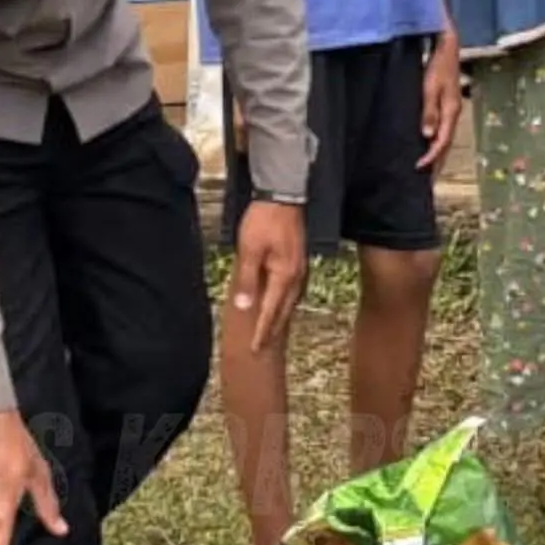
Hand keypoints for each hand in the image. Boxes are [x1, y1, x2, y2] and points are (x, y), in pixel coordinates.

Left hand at [233, 199, 306, 351]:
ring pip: (291, 301)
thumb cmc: (264, 221)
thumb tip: (245, 307)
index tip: (255, 348)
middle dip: (273, 330)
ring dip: (280, 317)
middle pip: (284, 310)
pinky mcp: (298, 260)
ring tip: (271, 331)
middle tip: (263, 347)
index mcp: (284, 276)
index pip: (271, 311)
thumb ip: (247, 281)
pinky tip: (280, 303)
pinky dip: (285, 303)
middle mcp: (296, 276)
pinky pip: (293, 290)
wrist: (283, 195)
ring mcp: (300, 268)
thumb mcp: (249, 250)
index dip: (262, 331)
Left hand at [418, 31, 462, 171]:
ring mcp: (453, 110)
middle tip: (426, 179)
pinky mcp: (448, 106)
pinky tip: (429, 144)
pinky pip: (443, 129)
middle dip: (437, 162)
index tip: (419, 168)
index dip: (431, 157)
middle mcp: (454, 114)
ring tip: (428, 168)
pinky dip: (437, 141)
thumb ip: (429, 111)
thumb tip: (428, 135)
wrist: (448, 48)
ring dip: (437, 153)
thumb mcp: (430, 88)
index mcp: (451, 112)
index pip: (442, 142)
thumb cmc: (438, 66)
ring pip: (446, 138)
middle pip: (446, 144)